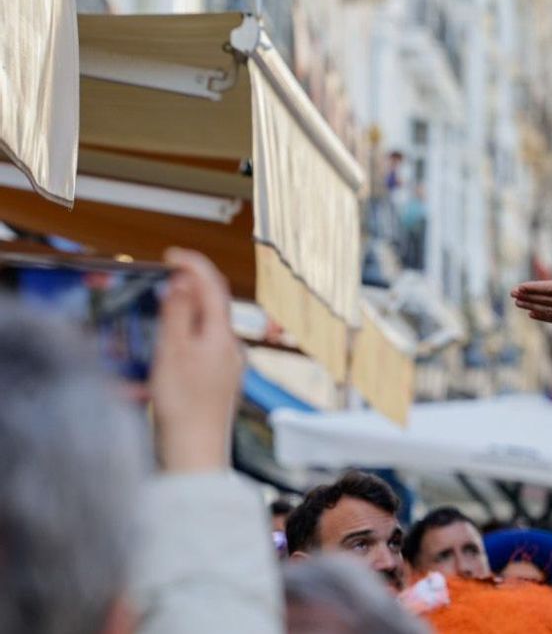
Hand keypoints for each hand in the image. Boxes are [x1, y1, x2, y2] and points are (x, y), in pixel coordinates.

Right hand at [150, 248, 243, 472]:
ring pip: (209, 326)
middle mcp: (232, 348)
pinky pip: (206, 347)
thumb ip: (179, 313)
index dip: (194, 263)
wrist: (195, 453)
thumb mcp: (172, 352)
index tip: (172, 254)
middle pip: (214, 304)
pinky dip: (189, 335)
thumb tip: (186, 280)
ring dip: (189, 311)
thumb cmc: (183, 407)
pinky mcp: (219, 382)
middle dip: (191, 285)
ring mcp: (228, 366)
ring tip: (165, 308)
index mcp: (222, 336)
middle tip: (165, 275)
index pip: (213, 286)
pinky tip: (173, 347)